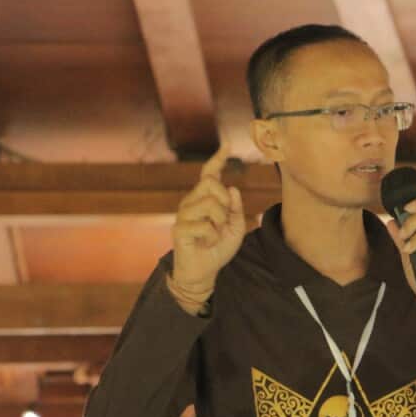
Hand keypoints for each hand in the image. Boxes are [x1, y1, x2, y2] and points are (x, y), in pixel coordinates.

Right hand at [170, 145, 244, 306]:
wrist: (204, 272)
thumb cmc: (218, 248)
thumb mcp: (235, 228)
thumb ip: (236, 209)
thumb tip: (232, 188)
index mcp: (204, 199)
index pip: (209, 174)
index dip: (218, 159)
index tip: (228, 145)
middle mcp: (191, 202)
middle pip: (211, 184)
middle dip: (225, 202)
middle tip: (223, 221)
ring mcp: (183, 214)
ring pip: (210, 204)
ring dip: (220, 223)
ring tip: (214, 235)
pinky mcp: (179, 229)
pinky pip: (204, 225)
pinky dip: (212, 237)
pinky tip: (206, 243)